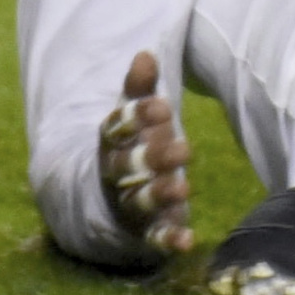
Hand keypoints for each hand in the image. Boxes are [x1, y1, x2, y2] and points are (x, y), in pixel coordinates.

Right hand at [98, 50, 193, 255]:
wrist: (106, 200)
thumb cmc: (133, 147)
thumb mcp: (135, 118)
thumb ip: (139, 89)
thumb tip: (146, 53)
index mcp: (111, 144)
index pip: (116, 130)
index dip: (136, 118)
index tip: (162, 105)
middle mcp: (115, 175)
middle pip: (126, 167)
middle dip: (152, 158)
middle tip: (183, 149)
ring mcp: (128, 205)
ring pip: (138, 201)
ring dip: (158, 195)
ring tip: (183, 188)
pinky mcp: (145, 231)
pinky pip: (154, 237)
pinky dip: (168, 240)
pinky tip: (188, 240)